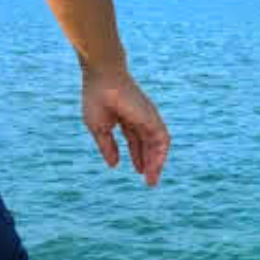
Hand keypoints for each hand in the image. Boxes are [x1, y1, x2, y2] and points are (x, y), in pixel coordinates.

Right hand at [82, 68, 169, 186]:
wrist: (103, 78)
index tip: (137, 171)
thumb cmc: (97, 98)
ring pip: (157, 143)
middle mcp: (139, 118)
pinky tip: (155, 167)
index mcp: (125, 118)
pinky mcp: (153, 117)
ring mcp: (147, 117)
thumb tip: (114, 165)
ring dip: (156, 162)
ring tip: (152, 179)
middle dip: (149, 162)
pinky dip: (160, 154)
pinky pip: (162, 139)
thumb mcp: (99, 128)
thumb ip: (107, 147)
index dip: (136, 155)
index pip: (135, 140)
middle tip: (150, 182)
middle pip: (148, 143)